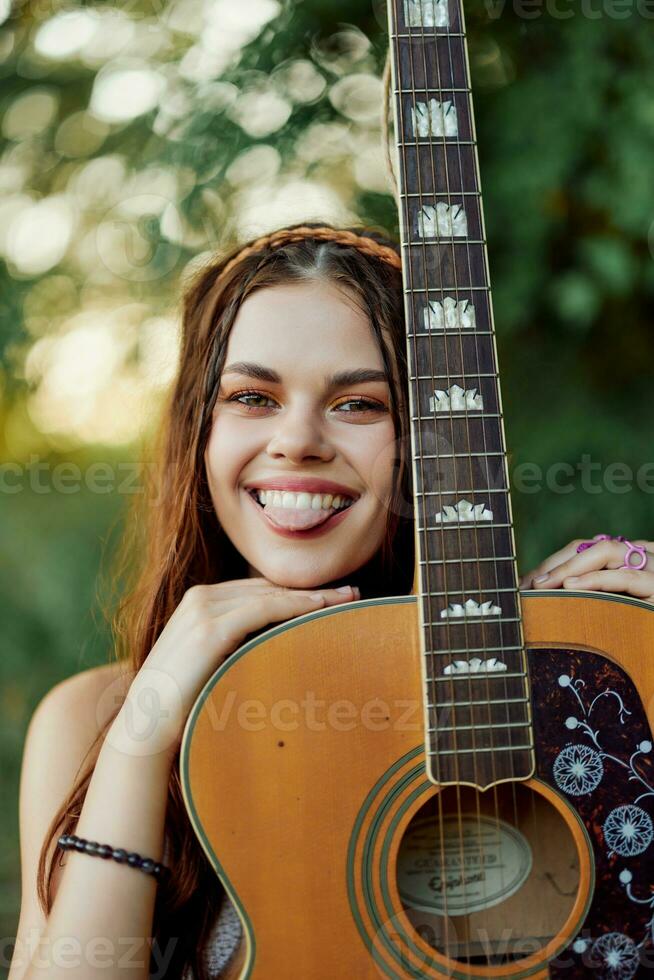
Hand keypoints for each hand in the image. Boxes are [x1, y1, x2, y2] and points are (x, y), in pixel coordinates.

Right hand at [108, 578, 359, 760]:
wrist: (146, 726)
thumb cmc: (183, 701)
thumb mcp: (213, 662)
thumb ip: (237, 646)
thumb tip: (277, 647)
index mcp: (201, 601)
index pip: (260, 589)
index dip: (297, 591)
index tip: (334, 596)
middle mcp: (201, 598)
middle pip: (269, 587)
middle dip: (312, 590)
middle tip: (351, 593)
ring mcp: (202, 610)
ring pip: (270, 595)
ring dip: (311, 596)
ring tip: (346, 599)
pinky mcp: (209, 628)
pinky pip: (262, 610)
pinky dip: (294, 607)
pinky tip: (319, 609)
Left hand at [519, 535, 653, 603]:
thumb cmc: (643, 639)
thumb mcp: (612, 614)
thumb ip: (590, 601)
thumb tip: (536, 598)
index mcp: (632, 562)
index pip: (587, 549)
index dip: (555, 563)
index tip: (525, 585)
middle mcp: (645, 559)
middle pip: (593, 547)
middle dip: (557, 563)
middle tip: (528, 587)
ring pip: (608, 553)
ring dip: (570, 567)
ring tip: (543, 586)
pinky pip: (626, 577)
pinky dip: (596, 580)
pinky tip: (570, 589)